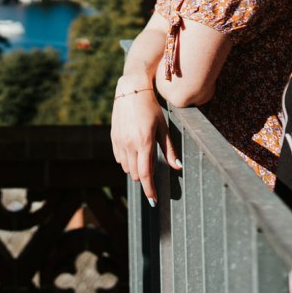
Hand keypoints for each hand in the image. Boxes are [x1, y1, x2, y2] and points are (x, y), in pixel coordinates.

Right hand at [110, 82, 181, 205]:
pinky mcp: (113, 138)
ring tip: (144, 158)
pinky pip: (119, 159)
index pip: (145, 174)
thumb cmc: (151, 108)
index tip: (153, 201)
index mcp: (144, 143)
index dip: (150, 190)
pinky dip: (127, 162)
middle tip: (153, 173)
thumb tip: (178, 167)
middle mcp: (130, 144)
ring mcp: (119, 142)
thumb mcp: (164, 128)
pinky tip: (134, 153)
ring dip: (135, 169)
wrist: (131, 91)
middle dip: (144, 178)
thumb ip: (169, 150)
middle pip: (135, 174)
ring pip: (126, 168)